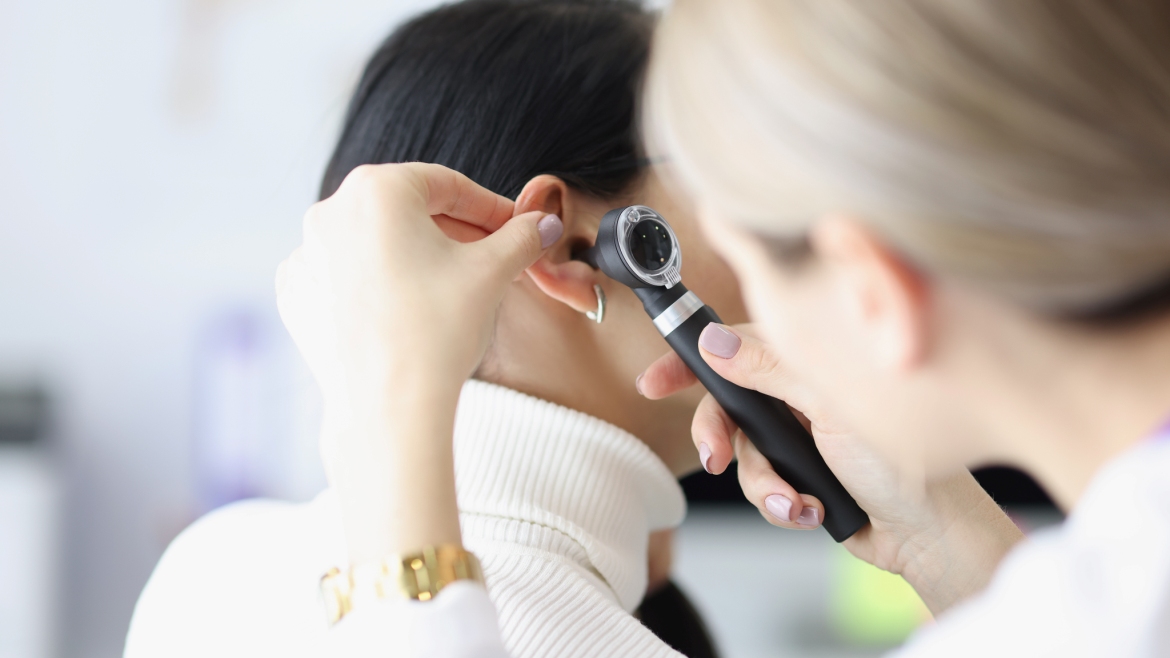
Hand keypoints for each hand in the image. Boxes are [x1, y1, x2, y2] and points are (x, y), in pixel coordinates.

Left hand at [276, 163, 561, 561]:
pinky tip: (409, 309)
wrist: (389, 409)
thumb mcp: (494, 271)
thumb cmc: (437, 332)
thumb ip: (522, 236)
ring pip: (376, 243)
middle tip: (492, 257)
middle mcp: (329, 212)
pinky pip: (345, 276)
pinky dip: (378, 284)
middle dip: (454, 231)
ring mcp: (306, 256)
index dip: (491, 208)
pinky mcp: (297, 296)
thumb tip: (543, 224)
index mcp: (375, 190)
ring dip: (417, 257)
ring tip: (453, 287)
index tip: (516, 228)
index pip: (447, 185)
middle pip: (408, 211)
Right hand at [638, 323, 1022, 613]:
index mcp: (807, 364)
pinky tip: (811, 510)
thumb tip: (715, 342)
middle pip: (728, 409)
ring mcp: (798, 437)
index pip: (736, 349)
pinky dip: (782, 504)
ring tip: (797, 501)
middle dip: (719, 439)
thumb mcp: (830, 406)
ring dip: (765, 485)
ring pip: (743, 457)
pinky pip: (762, 489)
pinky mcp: (799, 476)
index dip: (690, 362)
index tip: (654, 380)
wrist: (929, 533)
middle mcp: (798, 396)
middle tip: (714, 459)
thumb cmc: (901, 461)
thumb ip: (771, 369)